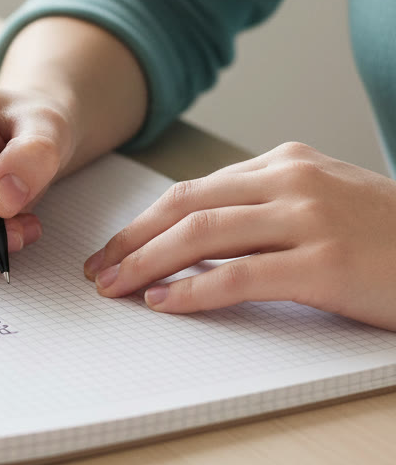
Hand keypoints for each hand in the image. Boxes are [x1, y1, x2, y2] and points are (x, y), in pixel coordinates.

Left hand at [83, 142, 395, 330]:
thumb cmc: (386, 234)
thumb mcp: (322, 198)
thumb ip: (264, 205)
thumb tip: (195, 233)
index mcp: (282, 162)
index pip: (192, 189)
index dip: (144, 221)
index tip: (114, 246)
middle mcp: (289, 180)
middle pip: (185, 206)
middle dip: (132, 239)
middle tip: (97, 268)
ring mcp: (308, 219)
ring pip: (202, 234)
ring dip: (147, 262)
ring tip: (116, 286)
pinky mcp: (326, 264)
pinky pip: (241, 275)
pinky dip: (194, 290)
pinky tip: (165, 302)